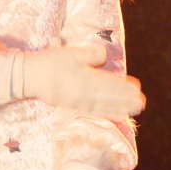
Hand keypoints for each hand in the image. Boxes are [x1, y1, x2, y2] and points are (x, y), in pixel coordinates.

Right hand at [19, 46, 144, 119]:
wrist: (28, 77)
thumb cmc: (51, 62)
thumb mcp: (72, 53)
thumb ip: (91, 55)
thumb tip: (104, 57)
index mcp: (85, 80)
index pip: (109, 85)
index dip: (123, 88)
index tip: (137, 89)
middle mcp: (84, 94)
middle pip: (109, 98)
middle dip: (126, 101)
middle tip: (141, 104)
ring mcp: (78, 102)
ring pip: (103, 107)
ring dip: (119, 109)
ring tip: (133, 111)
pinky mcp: (71, 107)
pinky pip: (93, 112)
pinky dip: (106, 114)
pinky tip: (116, 116)